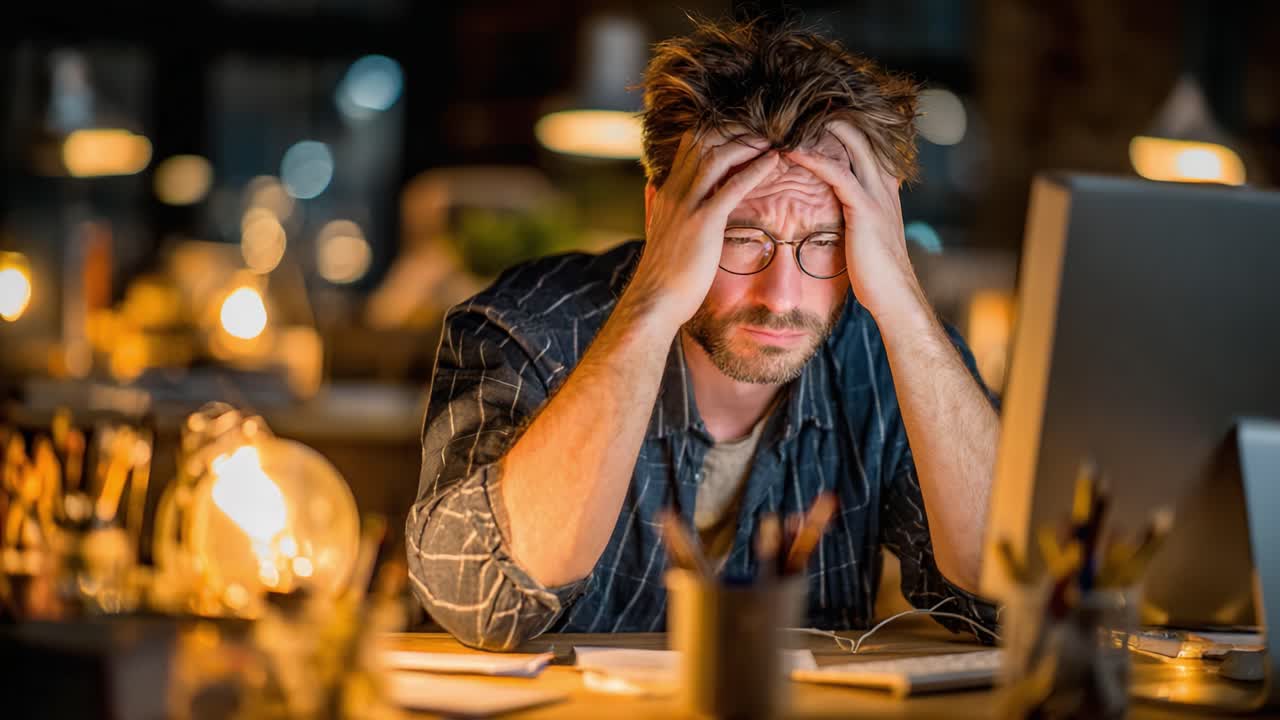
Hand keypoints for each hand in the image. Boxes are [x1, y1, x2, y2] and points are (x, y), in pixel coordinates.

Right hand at [626, 130, 779, 325]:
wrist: (654, 300)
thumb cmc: (662, 273)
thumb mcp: (657, 231)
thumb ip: (657, 206)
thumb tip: (655, 187)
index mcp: (666, 192)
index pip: (690, 145)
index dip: (717, 132)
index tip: (741, 131)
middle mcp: (674, 192)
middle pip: (704, 141)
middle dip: (734, 130)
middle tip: (762, 127)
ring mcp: (688, 205)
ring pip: (718, 157)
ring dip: (747, 143)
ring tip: (771, 138)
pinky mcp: (703, 222)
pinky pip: (733, 186)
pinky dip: (755, 169)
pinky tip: (774, 160)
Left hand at [786, 122, 924, 319]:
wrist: (894, 294)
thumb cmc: (877, 270)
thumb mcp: (868, 233)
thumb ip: (857, 212)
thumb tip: (839, 208)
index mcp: (886, 186)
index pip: (866, 143)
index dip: (842, 126)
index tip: (815, 113)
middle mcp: (885, 183)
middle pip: (861, 133)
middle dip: (833, 115)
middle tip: (802, 102)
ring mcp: (877, 193)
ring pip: (851, 144)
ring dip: (821, 128)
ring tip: (793, 115)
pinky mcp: (864, 207)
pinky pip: (836, 172)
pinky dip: (813, 157)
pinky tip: (791, 149)